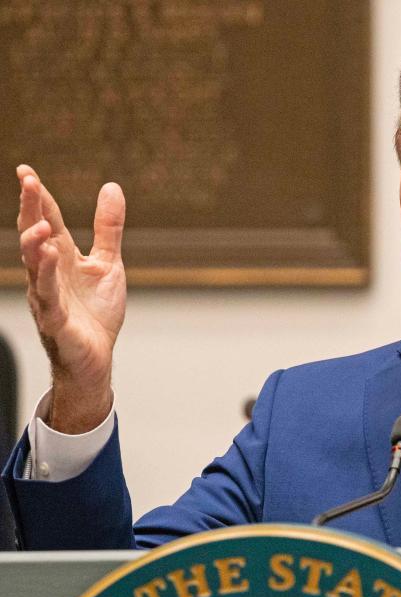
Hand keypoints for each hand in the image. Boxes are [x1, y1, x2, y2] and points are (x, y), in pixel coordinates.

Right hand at [17, 164, 126, 433]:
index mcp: (62, 258)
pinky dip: (47, 278)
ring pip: (36, 267)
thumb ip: (108, 229)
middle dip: (30, 210)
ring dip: (34, 244)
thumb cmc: (95, 312)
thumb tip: (111, 186)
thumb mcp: (107, 263)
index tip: (26, 171)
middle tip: (27, 182)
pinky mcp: (57, 321)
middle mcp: (50, 274)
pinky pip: (49, 298)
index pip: (48, 221)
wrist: (96, 358)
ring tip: (39, 222)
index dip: (38, 197)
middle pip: (36, 237)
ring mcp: (50, 297)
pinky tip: (48, 258)